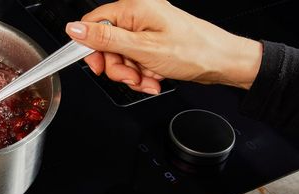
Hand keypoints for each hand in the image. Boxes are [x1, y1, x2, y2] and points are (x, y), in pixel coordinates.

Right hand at [65, 0, 262, 93]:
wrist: (223, 62)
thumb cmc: (194, 51)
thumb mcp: (142, 48)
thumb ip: (105, 39)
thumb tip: (75, 29)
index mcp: (134, 8)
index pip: (94, 23)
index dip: (91, 48)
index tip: (98, 66)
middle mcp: (139, 15)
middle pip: (107, 44)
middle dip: (117, 66)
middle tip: (131, 76)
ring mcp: (147, 30)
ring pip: (121, 56)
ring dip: (131, 74)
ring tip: (148, 80)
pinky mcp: (154, 43)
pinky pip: (135, 61)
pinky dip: (142, 74)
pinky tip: (154, 79)